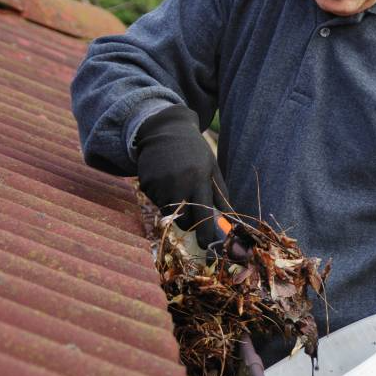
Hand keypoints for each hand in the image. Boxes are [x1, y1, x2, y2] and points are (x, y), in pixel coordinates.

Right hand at [136, 105, 229, 247]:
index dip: (206, 234)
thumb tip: (230, 220)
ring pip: (168, 212)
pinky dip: (161, 197)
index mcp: (198, 179)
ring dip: (175, 207)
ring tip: (177, 185)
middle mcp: (178, 183)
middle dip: (189, 223)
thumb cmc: (194, 151)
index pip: (203, 214)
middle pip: (183, 220)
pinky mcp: (146, 183)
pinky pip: (155, 201)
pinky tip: (165, 179)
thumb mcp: (212, 168)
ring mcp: (159, 184)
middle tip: (192, 212)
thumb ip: (220, 195)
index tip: (208, 246)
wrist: (165, 130)